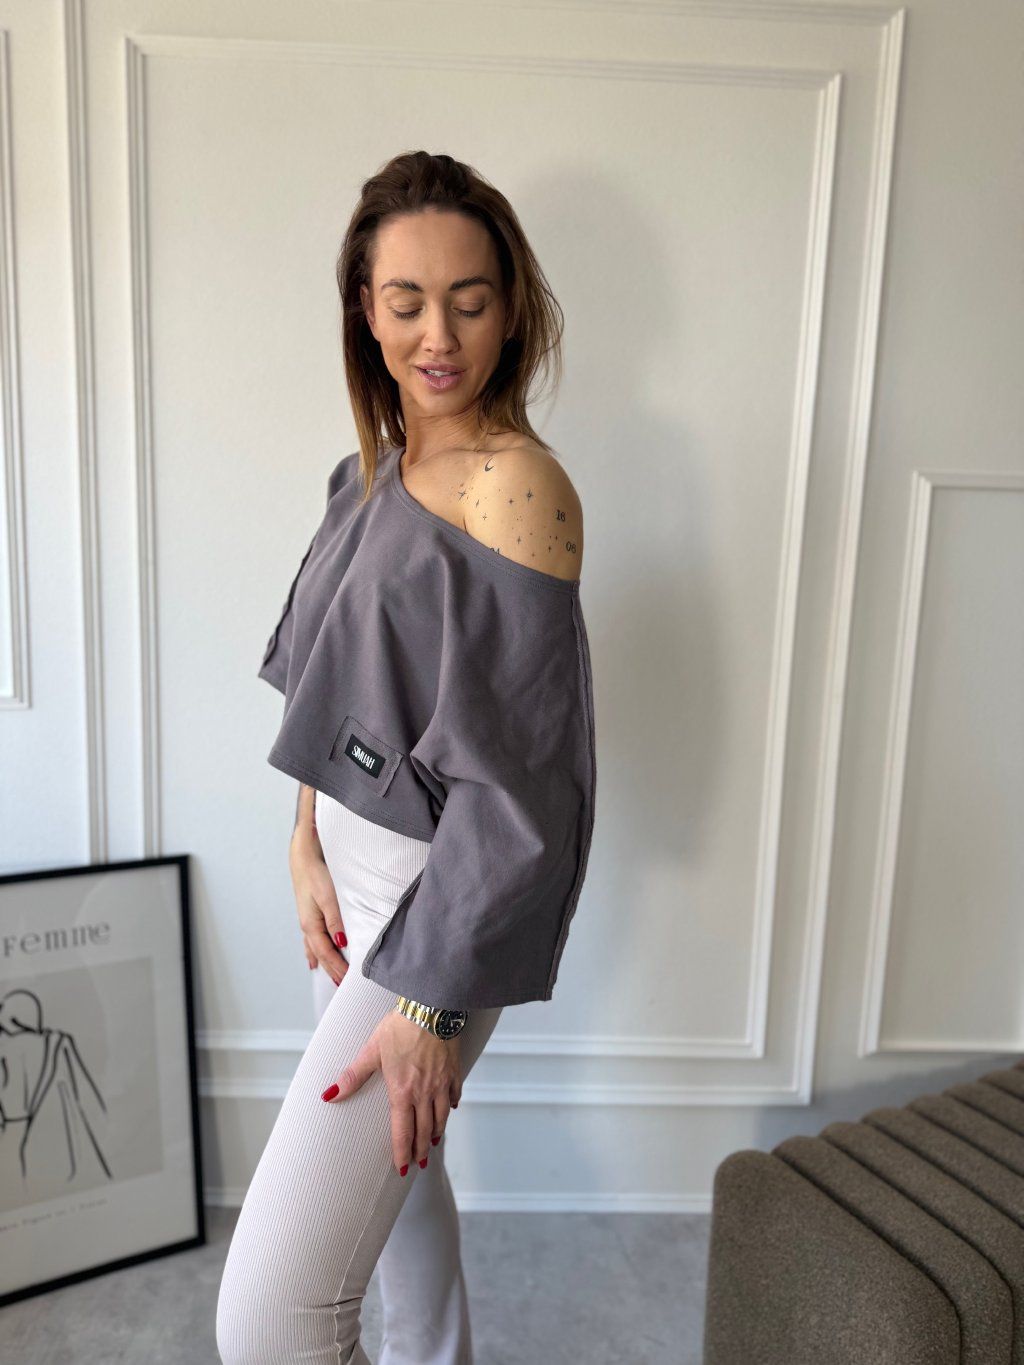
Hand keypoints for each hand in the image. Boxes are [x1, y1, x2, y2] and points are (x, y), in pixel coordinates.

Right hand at [289, 828, 348, 986]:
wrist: (303, 856)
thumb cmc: (316, 874)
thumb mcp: (329, 897)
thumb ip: (335, 921)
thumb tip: (342, 943)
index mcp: (311, 925)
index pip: (326, 953)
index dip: (337, 967)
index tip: (348, 980)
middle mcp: (307, 926)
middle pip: (321, 954)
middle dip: (331, 970)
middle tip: (342, 985)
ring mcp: (307, 921)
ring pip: (316, 948)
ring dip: (324, 963)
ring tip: (330, 976)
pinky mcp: (309, 914)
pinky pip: (312, 940)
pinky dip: (315, 951)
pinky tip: (313, 958)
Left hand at [320, 1010, 462, 1174]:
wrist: (431, 1007)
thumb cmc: (400, 1027)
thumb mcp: (372, 1050)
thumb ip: (353, 1076)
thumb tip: (329, 1095)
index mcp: (402, 1092)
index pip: (402, 1132)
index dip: (402, 1153)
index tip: (402, 1168)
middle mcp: (424, 1093)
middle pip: (423, 1130)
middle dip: (420, 1150)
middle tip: (419, 1163)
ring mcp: (442, 1083)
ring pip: (441, 1117)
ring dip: (436, 1133)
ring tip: (432, 1142)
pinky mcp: (454, 1071)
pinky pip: (455, 1095)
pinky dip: (451, 1107)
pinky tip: (449, 1110)